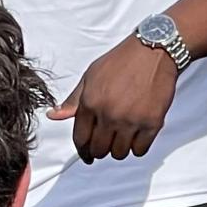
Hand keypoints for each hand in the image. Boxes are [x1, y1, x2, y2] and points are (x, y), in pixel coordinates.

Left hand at [47, 35, 178, 162]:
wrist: (152, 51)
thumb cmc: (120, 62)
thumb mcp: (90, 76)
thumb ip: (73, 100)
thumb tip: (53, 115)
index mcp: (90, 102)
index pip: (80, 138)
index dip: (82, 150)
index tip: (86, 155)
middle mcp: (108, 114)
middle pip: (99, 149)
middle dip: (100, 150)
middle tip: (105, 142)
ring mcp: (131, 120)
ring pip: (119, 153)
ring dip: (118, 148)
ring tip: (121, 136)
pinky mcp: (152, 123)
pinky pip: (140, 150)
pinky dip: (137, 146)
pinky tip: (135, 135)